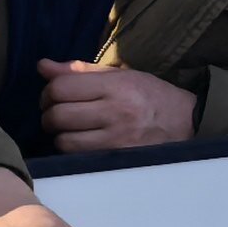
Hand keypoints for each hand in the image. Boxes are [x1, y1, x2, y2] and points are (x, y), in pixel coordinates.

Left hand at [38, 63, 197, 153]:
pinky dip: (72, 150)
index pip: (61, 88)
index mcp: (116, 85)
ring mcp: (117, 139)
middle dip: (48, 115)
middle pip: (58, 116)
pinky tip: (80, 142)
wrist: (185, 123)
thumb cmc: (149, 95)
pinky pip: (78, 157)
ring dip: (59, 135)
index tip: (52, 95)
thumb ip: (79, 70)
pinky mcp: (118, 159)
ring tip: (68, 129)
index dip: (47, 92)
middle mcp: (116, 112)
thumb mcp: (119, 74)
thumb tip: (42, 66)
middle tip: (54, 113)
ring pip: (64, 141)